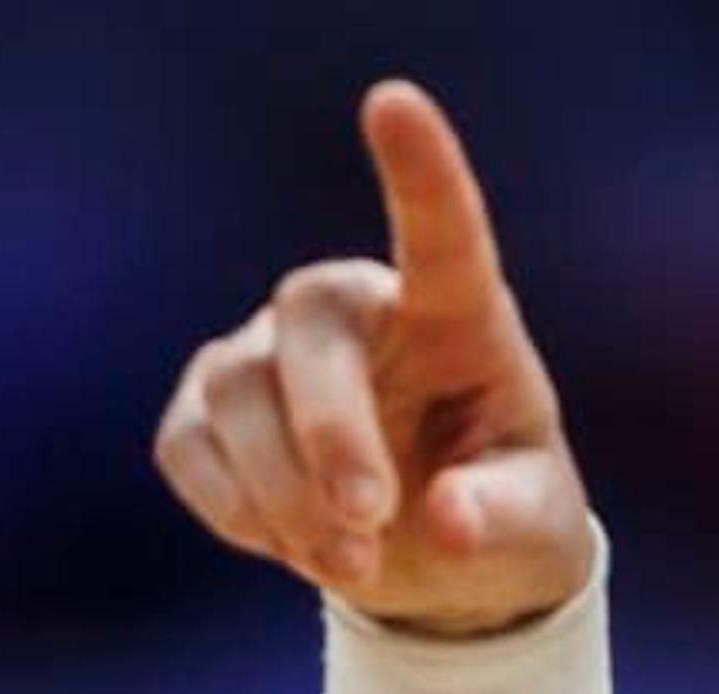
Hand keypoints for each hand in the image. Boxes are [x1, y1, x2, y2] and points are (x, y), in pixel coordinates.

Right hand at [154, 80, 594, 637]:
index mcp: (455, 314)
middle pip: (307, 331)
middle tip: (369, 529)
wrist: (433, 562)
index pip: (439, 230)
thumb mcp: (528, 527)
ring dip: (285, 500)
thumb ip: (497, 518)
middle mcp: (352, 310)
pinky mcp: (204, 410)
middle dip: (329, 437)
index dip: (419, 170)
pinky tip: (292, 545)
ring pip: (236, 397)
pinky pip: (189, 448)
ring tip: (352, 565)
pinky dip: (237, 513)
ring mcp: (266, 351)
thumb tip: (446, 521)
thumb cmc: (496, 515)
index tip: (391, 103)